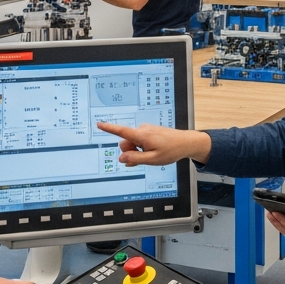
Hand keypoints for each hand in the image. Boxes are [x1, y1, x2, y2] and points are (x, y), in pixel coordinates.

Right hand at [98, 122, 212, 164]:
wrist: (186, 142)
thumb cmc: (171, 151)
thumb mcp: (153, 159)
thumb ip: (135, 159)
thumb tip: (121, 158)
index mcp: (142, 136)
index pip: (121, 132)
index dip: (109, 128)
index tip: (99, 124)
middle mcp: (143, 130)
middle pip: (125, 142)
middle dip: (130, 151)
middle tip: (144, 157)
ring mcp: (146, 130)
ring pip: (132, 143)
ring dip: (137, 151)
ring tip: (151, 154)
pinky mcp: (149, 131)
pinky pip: (139, 141)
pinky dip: (142, 148)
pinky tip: (152, 151)